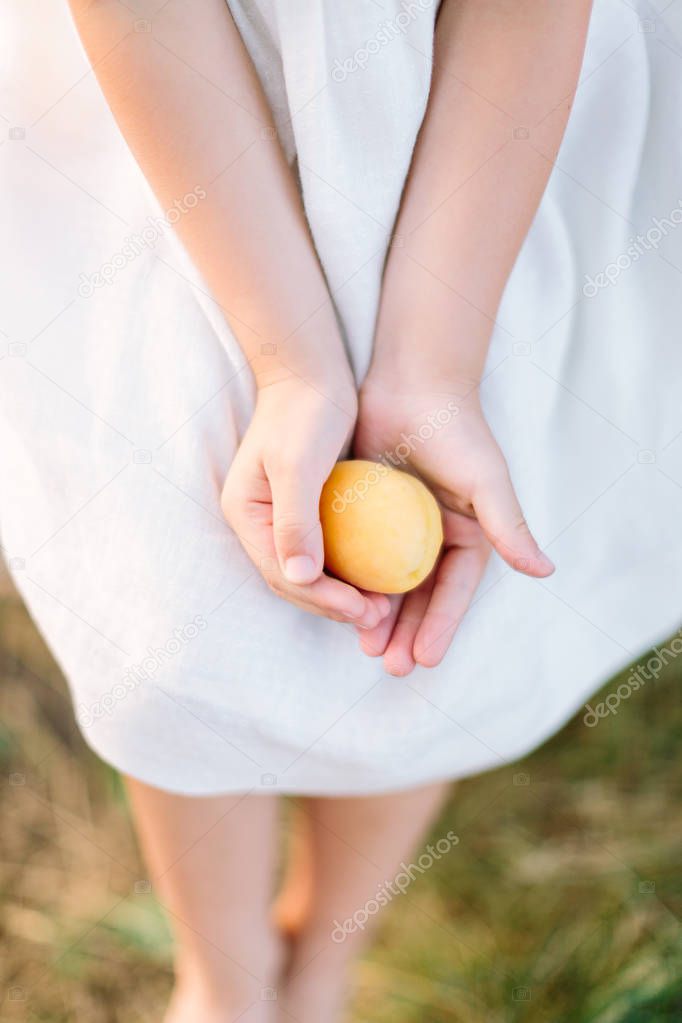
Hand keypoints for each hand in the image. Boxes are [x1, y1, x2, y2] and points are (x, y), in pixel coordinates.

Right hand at [221, 378, 390, 627]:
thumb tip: (300, 576)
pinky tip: (378, 576)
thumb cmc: (305, 410)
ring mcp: (278, 516)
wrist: (310, 370)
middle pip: (293, 580)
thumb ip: (295, 520)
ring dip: (341, 594)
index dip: (323, 600)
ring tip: (381, 608)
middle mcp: (257, 522)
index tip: (364, 611)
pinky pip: (324, 550)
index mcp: (246, 515)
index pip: (283, 574)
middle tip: (378, 618)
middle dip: (333, 605)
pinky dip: (347, 569)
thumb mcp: (299, 464)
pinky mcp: (303, 508)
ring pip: (308, 570)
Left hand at [354, 378, 553, 674]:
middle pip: (419, 597)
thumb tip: (545, 572)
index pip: (453, 592)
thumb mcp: (486, 481)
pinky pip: (357, 555)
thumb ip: (510, 526)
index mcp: (467, 535)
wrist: (411, 383)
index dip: (441, 627)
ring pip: (385, 582)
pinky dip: (350, 580)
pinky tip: (337, 604)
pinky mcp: (366, 513)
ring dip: (377, 616)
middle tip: (390, 666)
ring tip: (365, 648)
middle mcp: (434, 537)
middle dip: (407, 633)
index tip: (424, 660)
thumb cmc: (456, 430)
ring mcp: (398, 527)